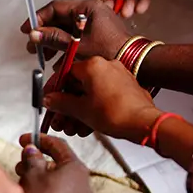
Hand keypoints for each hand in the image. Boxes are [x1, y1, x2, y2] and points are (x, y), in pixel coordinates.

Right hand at [15, 134, 93, 192]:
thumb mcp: (31, 176)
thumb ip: (32, 159)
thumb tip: (33, 150)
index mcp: (76, 168)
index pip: (58, 145)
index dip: (39, 139)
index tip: (23, 140)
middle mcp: (84, 183)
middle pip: (59, 164)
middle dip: (37, 161)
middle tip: (19, 164)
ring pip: (58, 182)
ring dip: (40, 178)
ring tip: (21, 183)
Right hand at [20, 0, 130, 60]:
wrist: (135, 62)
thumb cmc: (112, 51)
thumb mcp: (77, 45)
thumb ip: (54, 38)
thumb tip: (35, 34)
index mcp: (88, 7)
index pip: (55, 7)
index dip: (38, 18)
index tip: (28, 29)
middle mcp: (91, 10)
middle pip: (59, 18)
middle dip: (44, 32)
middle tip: (33, 44)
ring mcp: (94, 21)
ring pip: (65, 28)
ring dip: (52, 40)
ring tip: (42, 53)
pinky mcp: (96, 31)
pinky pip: (74, 35)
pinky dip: (64, 45)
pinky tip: (57, 58)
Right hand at [43, 57, 160, 142]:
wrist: (144, 124)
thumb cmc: (117, 113)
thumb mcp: (80, 110)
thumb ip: (60, 103)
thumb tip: (50, 100)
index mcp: (93, 65)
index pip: (64, 73)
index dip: (54, 89)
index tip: (48, 99)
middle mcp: (106, 66)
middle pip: (77, 85)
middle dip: (67, 106)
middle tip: (60, 119)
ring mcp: (119, 76)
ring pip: (90, 93)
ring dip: (79, 111)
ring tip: (73, 127)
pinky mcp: (127, 88)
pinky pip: (104, 96)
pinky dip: (94, 109)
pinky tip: (87, 125)